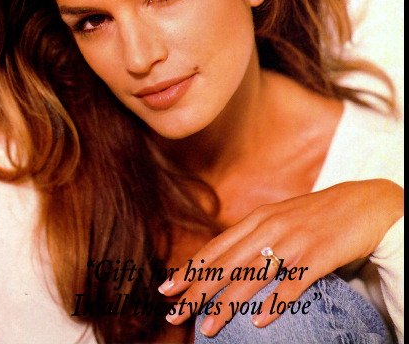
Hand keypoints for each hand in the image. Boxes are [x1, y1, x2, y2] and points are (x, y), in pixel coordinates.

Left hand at [158, 179, 402, 336]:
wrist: (360, 201)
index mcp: (258, 219)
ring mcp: (294, 241)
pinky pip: (292, 283)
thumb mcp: (280, 217)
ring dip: (228, 303)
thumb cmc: (315, 213)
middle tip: (175, 314)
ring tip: (208, 327)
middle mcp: (270, 228)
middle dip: (198, 290)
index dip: (191, 268)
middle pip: (227, 263)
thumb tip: (228, 255)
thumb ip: (255, 234)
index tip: (168, 286)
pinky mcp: (318, 255)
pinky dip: (275, 303)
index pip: (217, 247)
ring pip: (253, 275)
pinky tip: (259, 322)